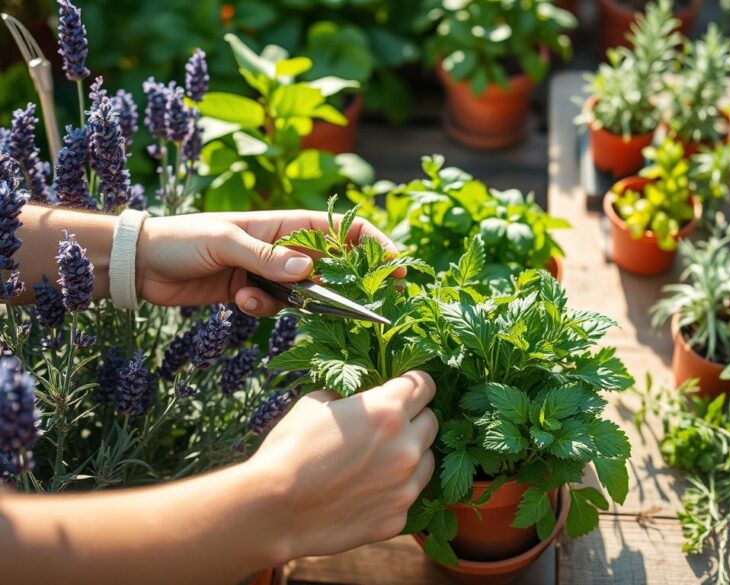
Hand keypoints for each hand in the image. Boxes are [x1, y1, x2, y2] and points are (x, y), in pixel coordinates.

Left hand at [135, 210, 402, 315]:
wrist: (141, 263)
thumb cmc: (183, 239)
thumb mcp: (225, 242)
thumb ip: (267, 258)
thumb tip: (308, 273)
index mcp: (287, 224)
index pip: (345, 230)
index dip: (376, 246)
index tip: (398, 270)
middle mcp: (286, 248)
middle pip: (333, 267)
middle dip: (342, 286)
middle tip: (351, 307)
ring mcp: (271, 272)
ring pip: (306, 294)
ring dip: (290, 302)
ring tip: (255, 297)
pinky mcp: (254, 293)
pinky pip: (277, 308)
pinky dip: (262, 309)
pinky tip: (236, 300)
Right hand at [247, 371, 437, 558]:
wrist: (272, 509)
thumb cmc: (289, 449)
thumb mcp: (315, 403)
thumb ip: (349, 396)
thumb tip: (357, 396)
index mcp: (388, 411)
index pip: (425, 385)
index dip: (414, 384)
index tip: (404, 389)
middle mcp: (406, 447)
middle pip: (432, 421)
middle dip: (414, 418)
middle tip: (387, 426)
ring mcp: (405, 486)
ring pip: (427, 460)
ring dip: (410, 455)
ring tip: (378, 460)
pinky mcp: (397, 518)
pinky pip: (408, 495)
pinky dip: (394, 490)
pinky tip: (366, 491)